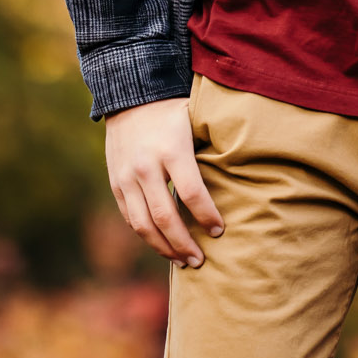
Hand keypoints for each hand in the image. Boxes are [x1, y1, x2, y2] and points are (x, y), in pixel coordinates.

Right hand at [104, 96, 224, 266]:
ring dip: (164, 248)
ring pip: (143, 224)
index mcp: (171, 149)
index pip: (192, 192)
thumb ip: (211, 150)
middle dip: (184, 243)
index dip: (207, 216)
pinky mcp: (116, 183)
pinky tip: (163, 246)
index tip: (220, 230)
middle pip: (164, 216)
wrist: (130, 95)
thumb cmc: (173, 110)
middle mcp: (145, 166)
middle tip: (201, 260)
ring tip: (183, 261)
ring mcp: (126, 176)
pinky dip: (147, 236)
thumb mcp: (196, 122)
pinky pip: (130, 218)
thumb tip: (242, 179)